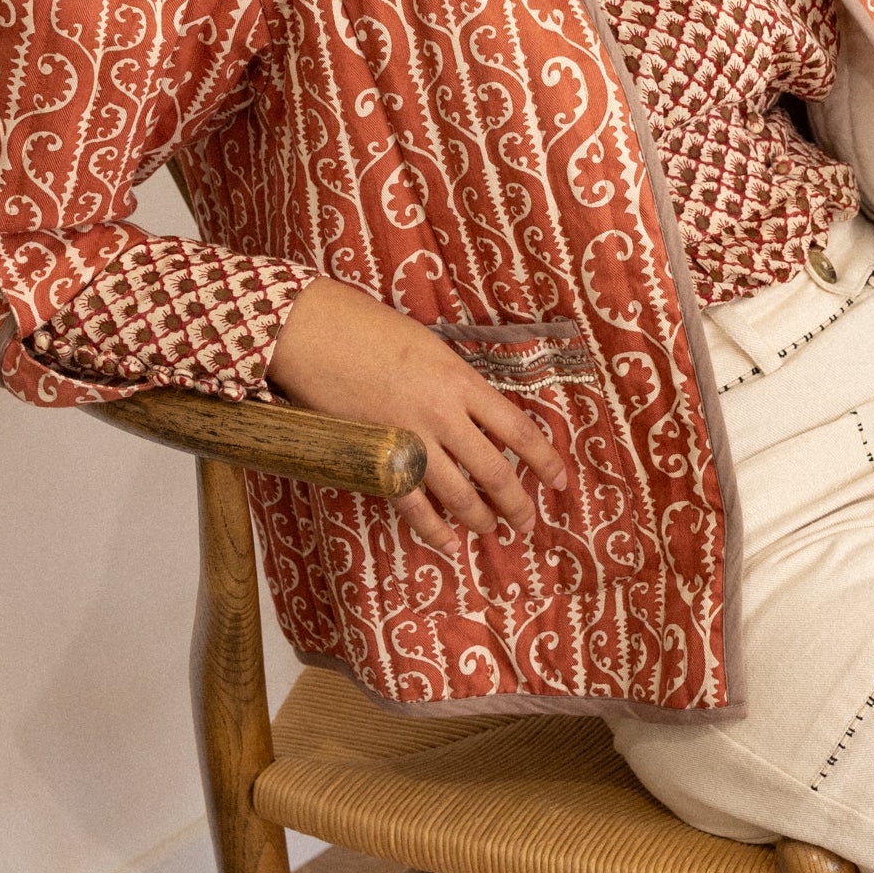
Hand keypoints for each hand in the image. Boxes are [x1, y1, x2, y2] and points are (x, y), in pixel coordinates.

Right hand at [267, 276, 567, 557]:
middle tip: (527, 522)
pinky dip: (433, 530)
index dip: (545, 460)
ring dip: (479, 518)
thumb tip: (476, 412)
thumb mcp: (428, 348)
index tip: (560, 481)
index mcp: (461, 382)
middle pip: (495, 471)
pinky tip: (448, 544)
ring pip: (458, 495)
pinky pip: (412, 506)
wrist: (313, 331)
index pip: (518, 430)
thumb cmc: (368, 328)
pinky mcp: (378, 459)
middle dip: (517, 502)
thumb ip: (455, 384)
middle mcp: (443, 415)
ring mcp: (410, 440)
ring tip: (490, 530)